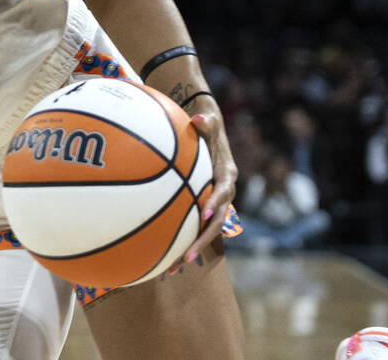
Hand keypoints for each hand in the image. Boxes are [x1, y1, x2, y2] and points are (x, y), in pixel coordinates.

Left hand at [179, 95, 237, 266]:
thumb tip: (199, 117)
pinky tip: (161, 260)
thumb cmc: (207, 126)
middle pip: (216, 222)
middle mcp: (223, 193)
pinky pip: (194, 227)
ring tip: (171, 271)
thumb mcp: (209, 121)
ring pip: (205, 232)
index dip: (216, 204)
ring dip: (191, 250)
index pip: (224, 192)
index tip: (203, 214)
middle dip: (202, 241)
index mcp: (226, 175)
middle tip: (186, 256)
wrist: (211, 132)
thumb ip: (206, 122)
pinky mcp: (203, 208)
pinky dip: (181, 242)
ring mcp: (214, 203)